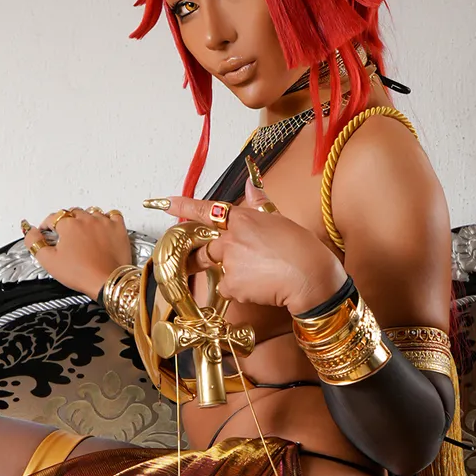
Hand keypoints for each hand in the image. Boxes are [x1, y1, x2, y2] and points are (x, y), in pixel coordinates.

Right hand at [23, 207, 131, 297]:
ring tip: (83, 232)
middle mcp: (86, 219)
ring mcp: (104, 222)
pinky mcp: (118, 228)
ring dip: (85, 219)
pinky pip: (112, 215)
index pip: (52, 217)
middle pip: (72, 213)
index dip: (47, 225)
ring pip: (91, 212)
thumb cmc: (81, 273)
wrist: (107, 281)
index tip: (47, 231)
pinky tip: (102, 227)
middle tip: (65, 235)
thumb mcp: (49, 261)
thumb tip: (29, 231)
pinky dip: (106, 219)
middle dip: (66, 222)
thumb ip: (35, 243)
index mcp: (68, 225)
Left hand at [154, 178, 345, 315]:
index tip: (165, 202)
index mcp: (243, 219)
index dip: (184, 207)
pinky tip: (262, 288)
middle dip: (215, 256)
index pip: (207, 211)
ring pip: (222, 270)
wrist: (310, 277)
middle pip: (209, 248)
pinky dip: (242, 291)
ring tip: (265, 275)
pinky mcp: (232, 284)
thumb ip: (260, 204)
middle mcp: (231, 239)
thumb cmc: (303, 249)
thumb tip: (250, 184)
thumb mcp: (282, 220)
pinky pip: (229, 289)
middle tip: (244, 263)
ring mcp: (229, 262)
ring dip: (237, 274)